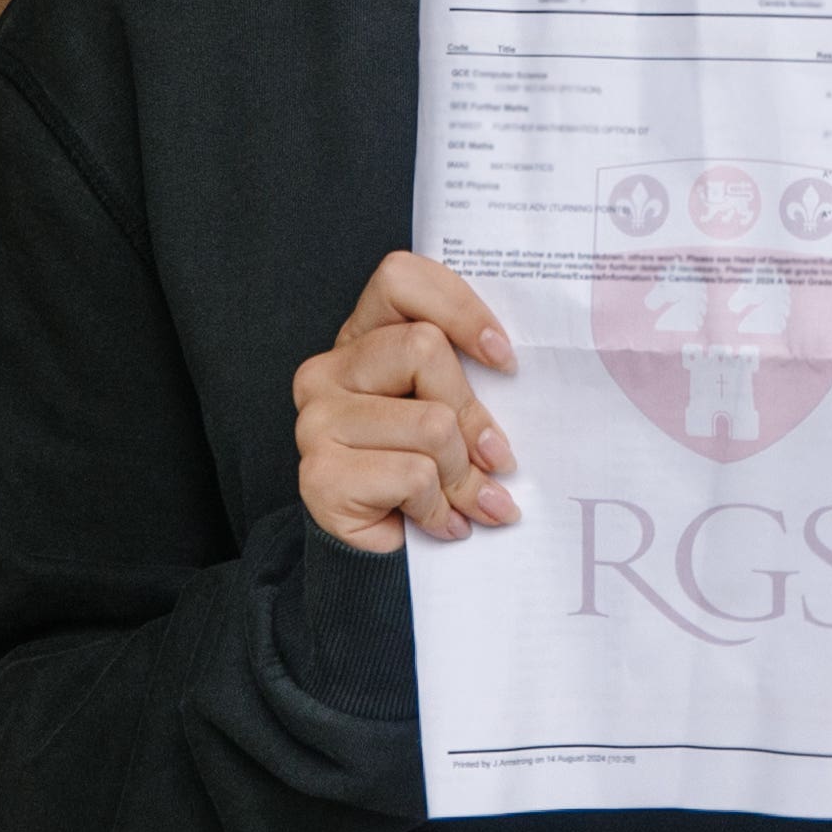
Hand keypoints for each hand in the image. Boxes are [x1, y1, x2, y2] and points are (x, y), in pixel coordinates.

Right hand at [295, 250, 518, 553]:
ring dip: (463, 475)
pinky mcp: (319, 475)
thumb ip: (467, 383)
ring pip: (430, 424)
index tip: (503, 359)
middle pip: (423, 349)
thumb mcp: (448, 413)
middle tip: (498, 459)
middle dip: (474, 415)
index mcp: (361, 338)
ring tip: (467, 502)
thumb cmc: (423, 471)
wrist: (379, 553)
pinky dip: (440, 507)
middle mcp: (327, 370)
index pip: (400, 278)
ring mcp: (316, 421)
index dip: (459, 309)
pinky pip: (414, 476)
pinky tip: (438, 521)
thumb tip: (515, 379)